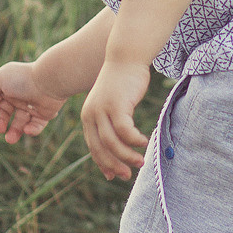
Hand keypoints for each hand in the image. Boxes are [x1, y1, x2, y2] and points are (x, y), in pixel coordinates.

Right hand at [0, 61, 65, 143]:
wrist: (49, 83)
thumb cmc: (22, 79)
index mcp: (6, 87)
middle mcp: (18, 96)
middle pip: (5, 113)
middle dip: (0, 123)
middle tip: (0, 128)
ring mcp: (31, 106)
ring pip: (20, 123)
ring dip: (14, 132)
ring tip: (10, 139)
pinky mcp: (43, 114)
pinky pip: (36, 126)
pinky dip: (31, 130)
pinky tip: (28, 129)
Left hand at [81, 60, 149, 180]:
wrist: (126, 57)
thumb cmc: (123, 82)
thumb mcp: (113, 104)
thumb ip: (112, 122)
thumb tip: (120, 143)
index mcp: (88, 116)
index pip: (93, 146)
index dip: (103, 163)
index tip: (113, 175)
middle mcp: (91, 114)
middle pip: (101, 148)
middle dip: (114, 165)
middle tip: (127, 175)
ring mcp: (102, 110)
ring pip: (113, 143)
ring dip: (127, 156)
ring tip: (140, 162)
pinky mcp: (116, 105)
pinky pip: (125, 131)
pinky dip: (134, 141)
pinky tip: (144, 143)